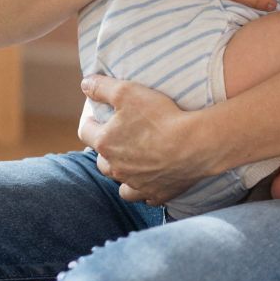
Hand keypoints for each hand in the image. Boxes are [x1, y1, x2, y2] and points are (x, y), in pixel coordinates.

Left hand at [77, 74, 218, 204]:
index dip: (89, 119)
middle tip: (119, 137)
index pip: (85, 131)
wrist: (195, 144)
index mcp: (106, 143)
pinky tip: (151, 180)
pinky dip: (145, 189)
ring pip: (120, 184)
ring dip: (122, 174)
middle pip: (102, 161)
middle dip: (106, 149)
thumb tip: (85, 84)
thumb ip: (102, 87)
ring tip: (132, 163)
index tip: (96, 113)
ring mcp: (136, 184)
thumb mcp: (128, 92)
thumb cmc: (161, 116)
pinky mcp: (156, 194)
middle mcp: (117, 168)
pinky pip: (145, 196)